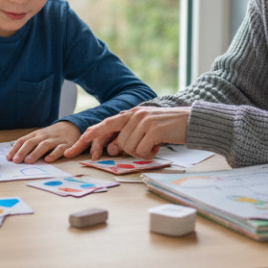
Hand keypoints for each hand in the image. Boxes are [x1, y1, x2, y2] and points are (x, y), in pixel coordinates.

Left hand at [7, 121, 81, 162]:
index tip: (8, 158)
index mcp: (36, 135)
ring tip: (28, 161)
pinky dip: (53, 154)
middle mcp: (44, 136)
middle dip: (22, 151)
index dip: (15, 149)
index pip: (23, 140)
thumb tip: (14, 157)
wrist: (71, 127)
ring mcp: (55, 140)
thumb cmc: (51, 136)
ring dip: (35, 153)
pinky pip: (59, 149)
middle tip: (16, 161)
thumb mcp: (39, 137)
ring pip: (44, 145)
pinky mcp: (66, 145)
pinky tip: (48, 160)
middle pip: (31, 142)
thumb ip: (29, 145)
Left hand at [61, 106, 191, 159]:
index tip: (73, 148)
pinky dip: (150, 153)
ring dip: (142, 152)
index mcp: (132, 113)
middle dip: (131, 151)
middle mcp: (135, 115)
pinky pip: (141, 150)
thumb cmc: (170, 128)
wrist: (194, 122)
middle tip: (147, 148)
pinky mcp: (153, 130)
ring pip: (129, 147)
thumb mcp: (148, 128)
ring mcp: (144, 121)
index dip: (89, 136)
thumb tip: (114, 147)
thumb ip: (131, 133)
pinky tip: (159, 147)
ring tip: (155, 145)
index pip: (105, 124)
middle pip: (120, 142)